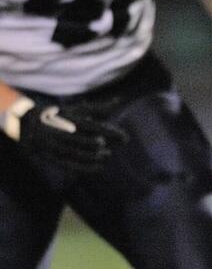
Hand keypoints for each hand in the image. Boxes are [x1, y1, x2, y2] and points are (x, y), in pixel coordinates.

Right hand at [3, 97, 126, 173]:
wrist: (28, 124)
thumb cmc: (61, 115)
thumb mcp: (77, 109)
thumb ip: (100, 107)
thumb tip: (121, 100)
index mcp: (71, 119)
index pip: (95, 127)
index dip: (112, 134)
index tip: (125, 139)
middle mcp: (63, 132)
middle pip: (87, 141)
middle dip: (101, 145)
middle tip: (110, 148)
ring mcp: (56, 146)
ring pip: (80, 154)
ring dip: (96, 157)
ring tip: (107, 156)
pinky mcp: (53, 157)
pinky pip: (71, 165)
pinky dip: (87, 168)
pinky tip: (99, 168)